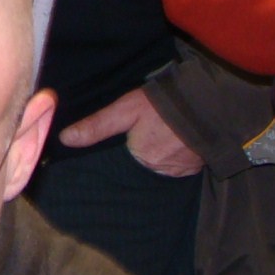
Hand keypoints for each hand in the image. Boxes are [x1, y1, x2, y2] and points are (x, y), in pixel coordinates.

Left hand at [58, 87, 203, 176]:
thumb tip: (65, 139)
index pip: (119, 165)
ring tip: (156, 139)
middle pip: (139, 166)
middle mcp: (158, 170)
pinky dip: (171, 158)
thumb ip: (96, 126)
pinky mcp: (193, 168)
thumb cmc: (164, 104)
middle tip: (142, 137)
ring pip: (157, 167)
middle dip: (138, 155)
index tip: (120, 145)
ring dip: (156, 157)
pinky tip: (170, 144)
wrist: (209, 102)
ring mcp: (177, 171)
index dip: (117, 155)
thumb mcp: (126, 109)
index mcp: (140, 157)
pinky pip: (175, 167)